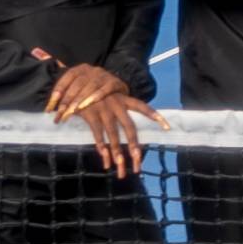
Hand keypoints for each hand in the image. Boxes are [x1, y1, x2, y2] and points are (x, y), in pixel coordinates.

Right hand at [47, 62, 165, 178]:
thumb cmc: (96, 90)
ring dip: (117, 153)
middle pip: (130, 129)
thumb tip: (129, 122)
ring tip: (120, 166)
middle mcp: (116, 105)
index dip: (155, 116)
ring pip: (114, 135)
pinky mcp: (90, 114)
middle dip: (134, 146)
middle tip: (137, 162)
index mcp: (123, 99)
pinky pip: (98, 134)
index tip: (167, 127)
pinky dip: (101, 146)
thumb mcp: (111, 93)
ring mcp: (104, 110)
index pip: (143, 107)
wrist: (75, 77)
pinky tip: (104, 157)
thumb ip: (121, 106)